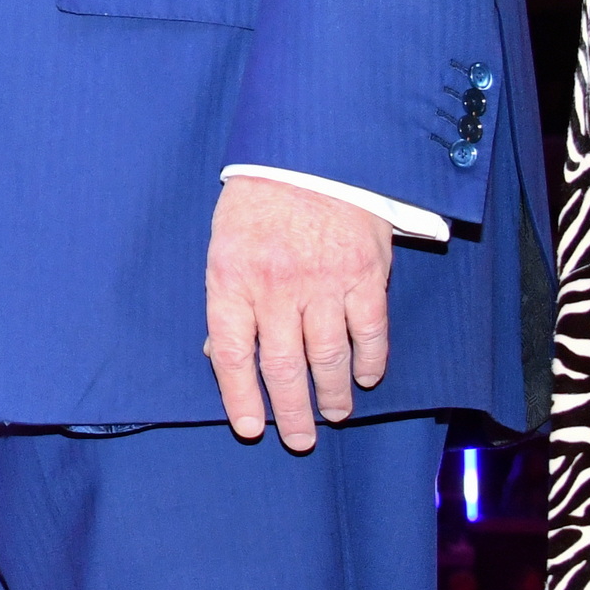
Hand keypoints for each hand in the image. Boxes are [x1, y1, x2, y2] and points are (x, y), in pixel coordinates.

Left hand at [203, 176, 390, 453]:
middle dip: (292, 411)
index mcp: (233, 277)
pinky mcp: (365, 274)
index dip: (240, 396)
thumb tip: (219, 353)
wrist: (312, 150)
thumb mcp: (224, 243)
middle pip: (283, 366)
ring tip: (334, 414)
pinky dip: (370, 361)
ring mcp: (324, 282)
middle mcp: (278, 286)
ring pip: (329, 357)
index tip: (251, 428)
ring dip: (333, 394)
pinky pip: (370, 332)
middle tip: (300, 439)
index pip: (232, 353)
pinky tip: (366, 377)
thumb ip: (226, 299)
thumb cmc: (261, 200)